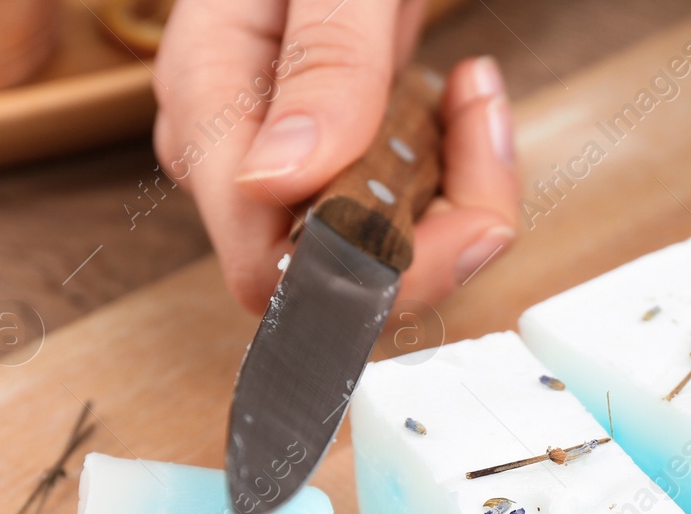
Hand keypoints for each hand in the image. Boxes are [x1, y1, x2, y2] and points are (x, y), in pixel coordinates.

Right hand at [153, 0, 518, 313]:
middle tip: (481, 126)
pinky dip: (458, 168)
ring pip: (383, 255)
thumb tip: (282, 177)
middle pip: (336, 277)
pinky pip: (406, 213)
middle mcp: (239, 148)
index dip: (369, 267)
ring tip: (473, 94)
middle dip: (437, 230)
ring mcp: (288, 158)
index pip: (268, 264)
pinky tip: (463, 97)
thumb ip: (322, 59)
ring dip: (460, 190)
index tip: (449, 209)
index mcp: (209, 98)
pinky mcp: (337, 155)